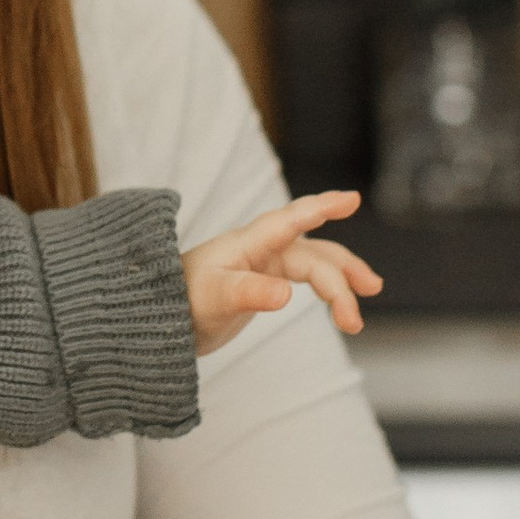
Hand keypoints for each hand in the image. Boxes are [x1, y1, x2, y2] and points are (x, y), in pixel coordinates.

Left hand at [182, 191, 381, 351]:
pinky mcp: (266, 281)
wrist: (162, 319)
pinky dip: (328, 290)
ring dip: (341, 287)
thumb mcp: (214, 299)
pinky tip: (341, 304)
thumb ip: (248, 293)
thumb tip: (285, 294)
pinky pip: (308, 277)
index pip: (292, 220)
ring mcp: (266, 263)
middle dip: (340, 283)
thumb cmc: (182, 301)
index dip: (322, 208)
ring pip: (317, 266)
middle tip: (353, 319)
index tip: (351, 199)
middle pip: (314, 255)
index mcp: (249, 243)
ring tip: (357, 320)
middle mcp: (262, 247)